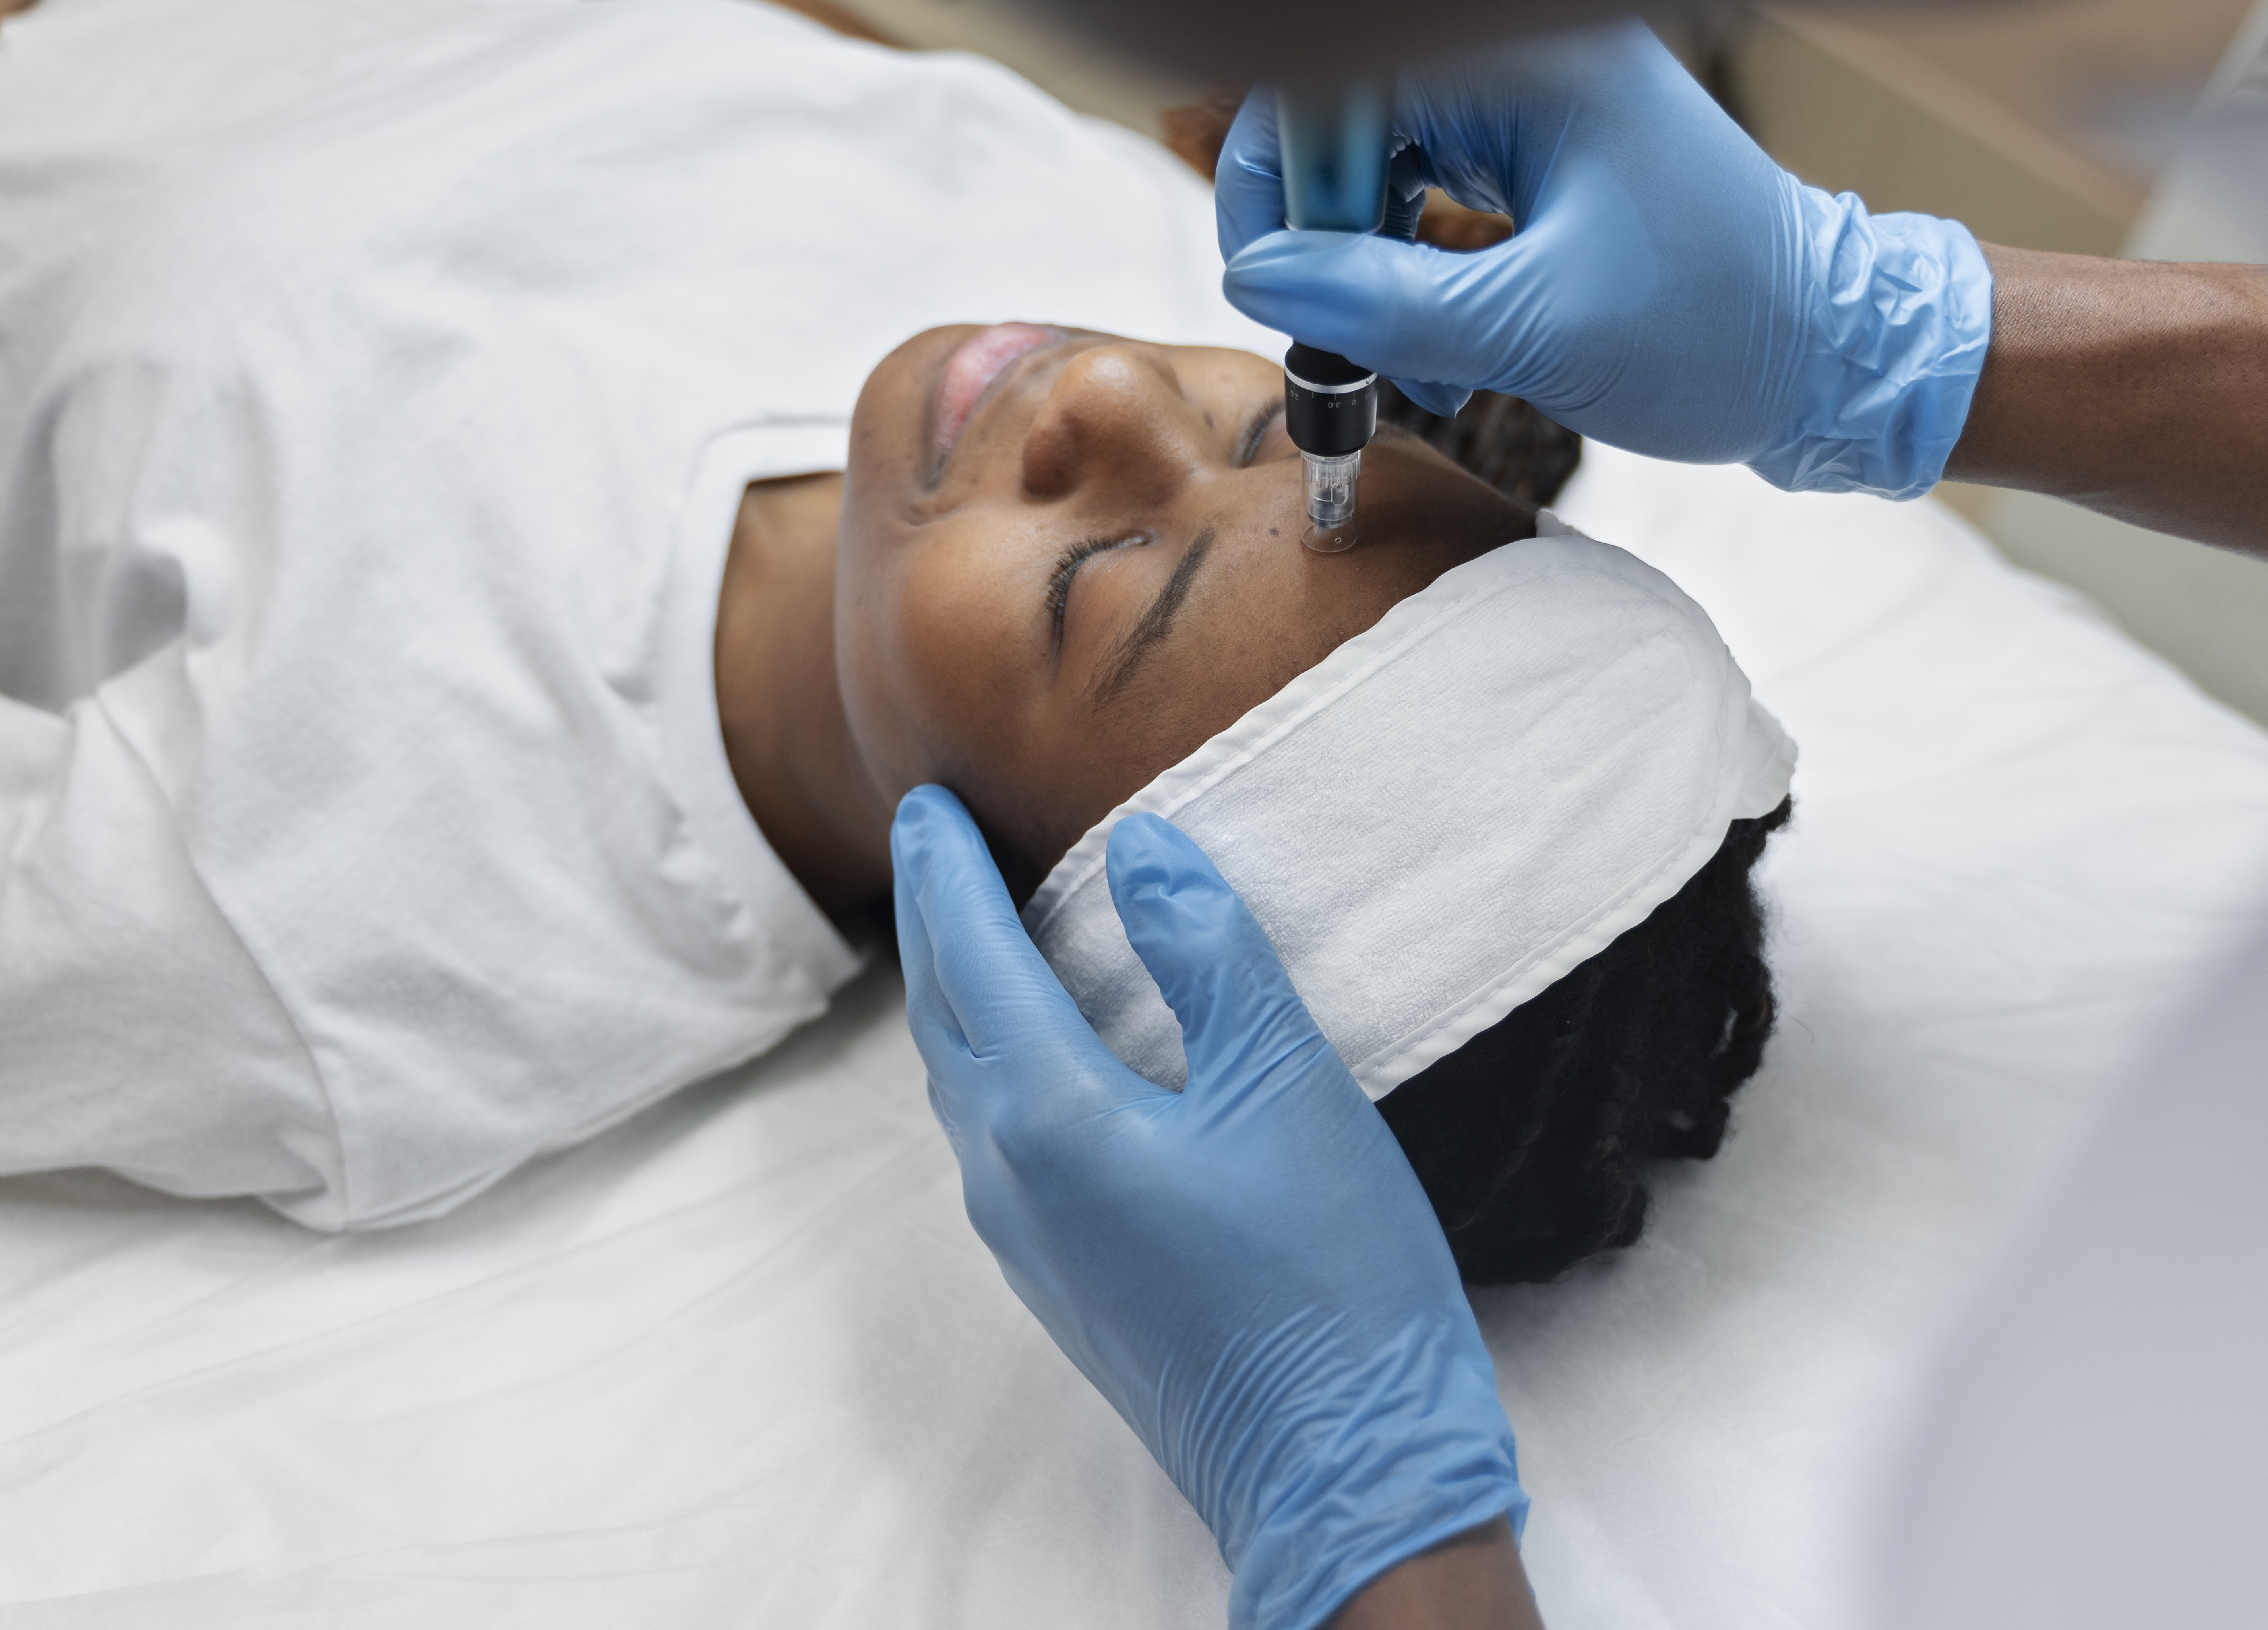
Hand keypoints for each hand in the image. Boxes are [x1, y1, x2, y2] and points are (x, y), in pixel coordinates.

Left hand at [892, 788, 1526, 1629]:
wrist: (1342, 1465)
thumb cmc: (1329, 1275)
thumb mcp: (1287, 1084)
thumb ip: (1210, 955)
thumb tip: (1140, 850)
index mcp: (1053, 1117)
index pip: (967, 958)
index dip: (945, 870)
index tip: (925, 802)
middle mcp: (1011, 1178)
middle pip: (941, 1020)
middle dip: (931, 921)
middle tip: (929, 842)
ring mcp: (1030, 1240)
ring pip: (962, 1085)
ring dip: (956, 996)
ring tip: (970, 929)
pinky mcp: (1065, 1278)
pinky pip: (995, 1140)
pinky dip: (992, 1062)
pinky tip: (1034, 1051)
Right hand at [1217, 22, 1995, 496]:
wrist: (1835, 358)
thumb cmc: (1714, 334)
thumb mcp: (1533, 331)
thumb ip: (1381, 303)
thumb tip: (1254, 277)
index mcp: (1533, 58)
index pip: (1334, 71)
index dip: (1282, 172)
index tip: (1280, 275)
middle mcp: (1530, 51)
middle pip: (1347, 113)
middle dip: (1323, 234)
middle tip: (1335, 336)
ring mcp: (1539, 97)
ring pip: (1380, 160)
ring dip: (1365, 267)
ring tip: (1400, 365)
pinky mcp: (1545, 147)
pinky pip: (1428, 186)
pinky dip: (1411, 271)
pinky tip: (1436, 357)